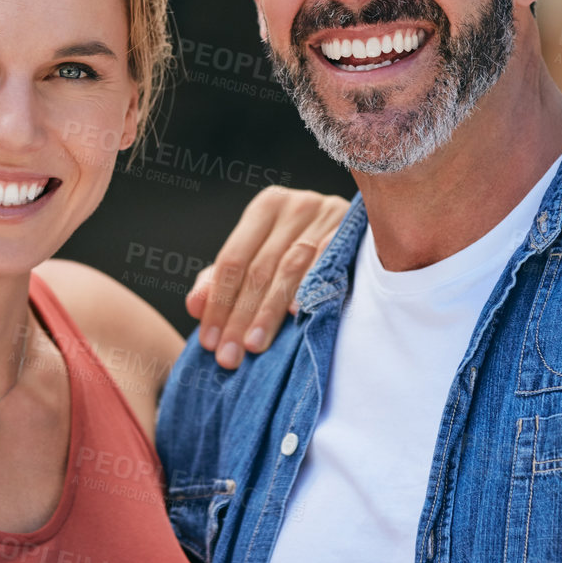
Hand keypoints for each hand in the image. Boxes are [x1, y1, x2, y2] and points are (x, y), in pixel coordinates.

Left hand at [186, 186, 349, 368]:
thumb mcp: (260, 255)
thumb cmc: (302, 246)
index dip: (218, 303)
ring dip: (268, 311)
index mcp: (265, 208)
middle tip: (228, 356)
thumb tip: (195, 305)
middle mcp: (294, 206)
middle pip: (258, 269)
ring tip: (253, 345)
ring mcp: (325, 215)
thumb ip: (223, 281)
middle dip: (239, 316)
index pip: (232, 260)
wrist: (366, 224)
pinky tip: (296, 315)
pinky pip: (326, 262)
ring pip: (288, 270)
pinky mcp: (351, 230)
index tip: (209, 342)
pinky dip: (310, 288)